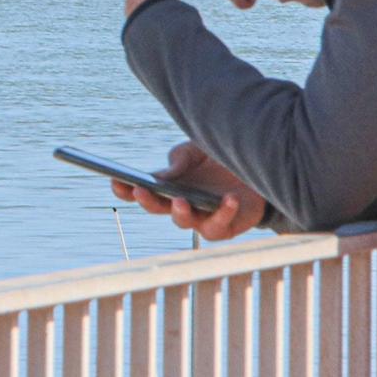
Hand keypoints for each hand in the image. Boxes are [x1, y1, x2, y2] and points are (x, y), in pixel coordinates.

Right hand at [108, 141, 266, 240]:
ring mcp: (204, 216)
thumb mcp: (198, 150)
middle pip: (159, 209)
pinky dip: (223, 213)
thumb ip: (179, 159)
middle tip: (141, 190)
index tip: (115, 181)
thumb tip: (164, 176)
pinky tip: (228, 199)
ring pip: (186, 223)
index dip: (126, 189)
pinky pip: (220, 226)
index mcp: (172, 185)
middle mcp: (184, 203)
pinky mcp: (229, 225)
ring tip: (181, 201)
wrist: (260, 165)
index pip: (143, 190)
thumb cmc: (223, 157)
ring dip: (180, 214)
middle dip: (147, 201)